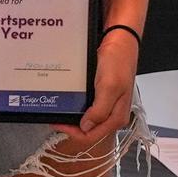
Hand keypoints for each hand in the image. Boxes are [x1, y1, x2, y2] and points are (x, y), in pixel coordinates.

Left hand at [52, 29, 137, 145]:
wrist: (120, 40)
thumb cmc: (118, 61)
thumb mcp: (109, 87)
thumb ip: (100, 110)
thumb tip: (87, 127)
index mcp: (116, 117)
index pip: (92, 136)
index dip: (74, 133)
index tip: (59, 123)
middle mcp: (113, 113)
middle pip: (90, 129)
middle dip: (72, 125)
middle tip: (56, 117)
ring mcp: (108, 104)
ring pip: (88, 117)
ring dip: (75, 116)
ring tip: (60, 108)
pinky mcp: (103, 94)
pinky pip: (89, 105)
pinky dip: (78, 105)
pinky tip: (70, 99)